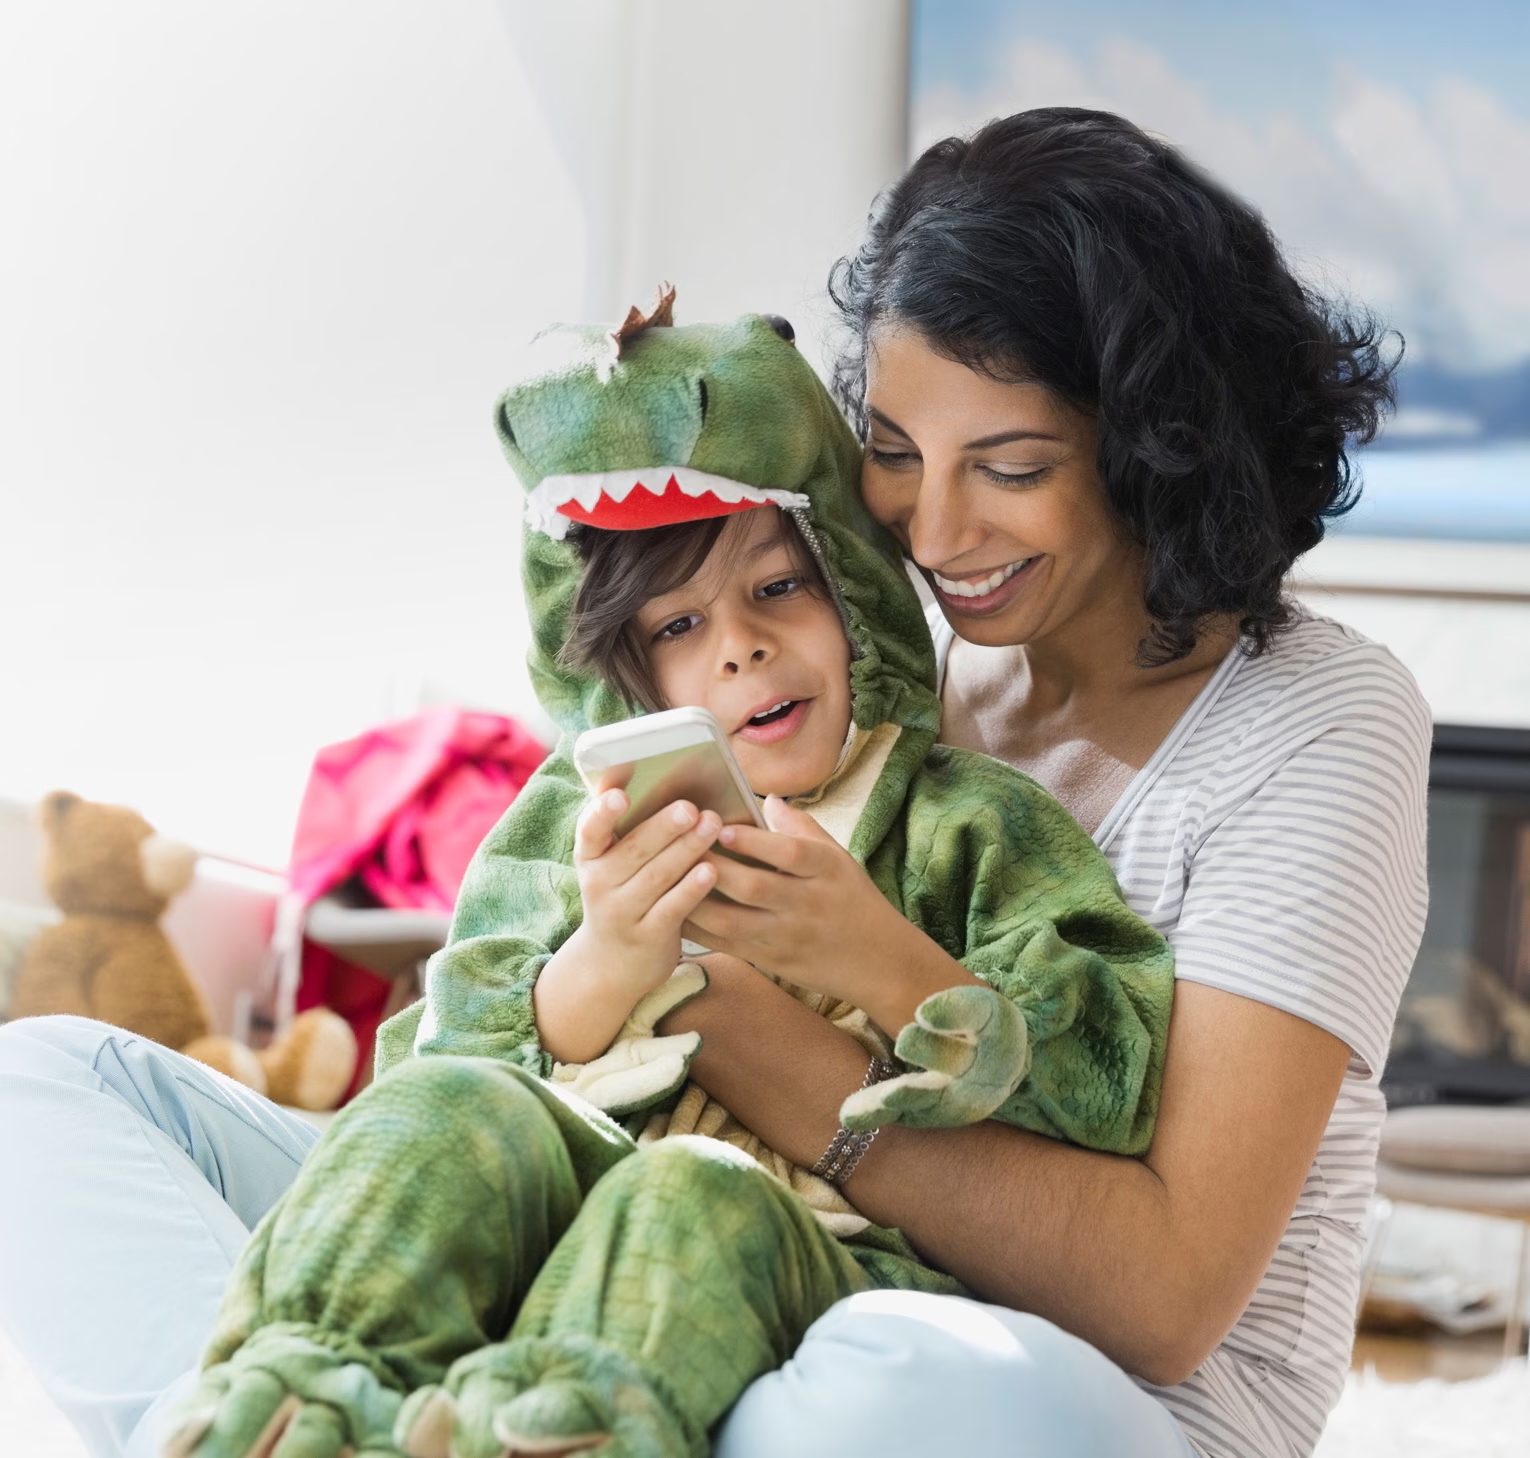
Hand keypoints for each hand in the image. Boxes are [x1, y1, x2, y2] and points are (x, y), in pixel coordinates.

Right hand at [570, 784, 723, 995]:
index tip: (620, 795)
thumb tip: (650, 777)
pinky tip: (711, 870)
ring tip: (712, 825)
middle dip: (664, 826)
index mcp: (590, 858)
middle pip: (634, 850)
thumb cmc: (622, 895)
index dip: (602, 813)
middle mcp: (599, 885)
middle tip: (691, 806)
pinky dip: (691, 888)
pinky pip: (672, 908)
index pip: (589, 831)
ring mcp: (622, 913)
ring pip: (657, 876)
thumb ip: (627, 830)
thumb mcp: (611, 865)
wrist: (613, 964)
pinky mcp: (648, 937)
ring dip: (686, 849)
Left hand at [680, 795, 904, 1003]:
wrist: (880, 963)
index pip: (790, 853)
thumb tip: (768, 799)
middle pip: (754, 887)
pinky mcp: (772, 961)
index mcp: (826, 871)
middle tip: (679, 846)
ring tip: (666, 877)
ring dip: (696, 900)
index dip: (755, 842)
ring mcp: (787, 936)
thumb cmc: (855, 901)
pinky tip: (674, 910)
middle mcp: (807, 904)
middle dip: (713, 868)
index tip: (721, 826)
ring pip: (733, 921)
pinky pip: (727, 945)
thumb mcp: (840, 859)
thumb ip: (802, 828)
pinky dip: (698, 929)